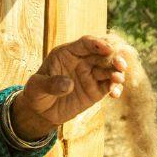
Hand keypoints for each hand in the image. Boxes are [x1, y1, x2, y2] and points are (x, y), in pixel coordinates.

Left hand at [11, 35, 127, 138]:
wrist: (41, 112)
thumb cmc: (36, 93)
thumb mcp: (36, 87)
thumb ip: (51, 84)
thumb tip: (68, 84)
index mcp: (67, 53)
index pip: (85, 44)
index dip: (97, 44)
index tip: (107, 48)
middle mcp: (82, 61)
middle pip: (102, 55)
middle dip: (113, 58)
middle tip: (120, 65)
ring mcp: (91, 75)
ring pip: (108, 70)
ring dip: (117, 73)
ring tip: (118, 79)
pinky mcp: (96, 90)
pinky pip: (109, 86)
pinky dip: (115, 88)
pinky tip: (115, 94)